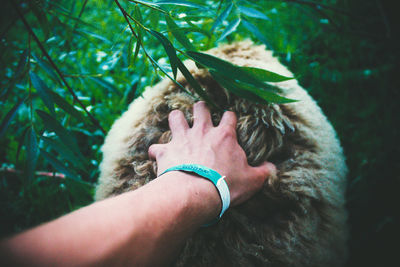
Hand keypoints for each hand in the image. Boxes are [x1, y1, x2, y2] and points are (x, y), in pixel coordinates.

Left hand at [149, 101, 275, 205]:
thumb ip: (264, 172)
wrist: (196, 193)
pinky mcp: (166, 151)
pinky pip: (156, 146)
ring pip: (175, 117)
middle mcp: (202, 131)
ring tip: (177, 124)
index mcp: (224, 136)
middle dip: (200, 109)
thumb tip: (273, 167)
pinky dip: (157, 150)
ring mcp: (182, 139)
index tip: (229, 122)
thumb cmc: (225, 185)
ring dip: (176, 120)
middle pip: (200, 108)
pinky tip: (158, 155)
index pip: (229, 116)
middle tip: (201, 115)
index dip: (229, 118)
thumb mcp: (252, 180)